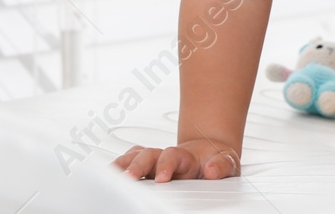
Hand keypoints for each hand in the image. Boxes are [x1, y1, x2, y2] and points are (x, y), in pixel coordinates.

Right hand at [113, 138, 239, 182]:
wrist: (211, 155)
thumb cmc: (217, 161)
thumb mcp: (228, 162)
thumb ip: (222, 165)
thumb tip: (211, 171)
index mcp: (185, 156)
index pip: (172, 156)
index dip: (166, 166)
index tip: (162, 178)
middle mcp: (165, 157)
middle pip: (146, 155)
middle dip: (136, 166)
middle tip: (128, 179)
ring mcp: (153, 162)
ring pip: (132, 158)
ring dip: (120, 166)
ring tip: (109, 177)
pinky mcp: (146, 169)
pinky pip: (127, 164)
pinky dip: (116, 168)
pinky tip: (107, 177)